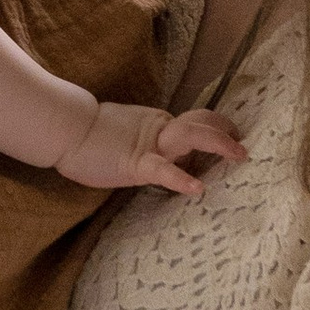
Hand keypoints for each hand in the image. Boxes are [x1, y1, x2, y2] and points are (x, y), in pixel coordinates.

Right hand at [56, 96, 245, 195]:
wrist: (64, 128)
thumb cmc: (88, 137)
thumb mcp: (125, 135)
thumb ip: (145, 140)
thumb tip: (162, 153)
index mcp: (158, 125)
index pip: (196, 120)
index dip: (218, 125)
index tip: (235, 134)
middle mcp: (159, 130)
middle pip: (200, 123)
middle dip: (226, 133)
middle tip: (245, 147)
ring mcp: (149, 145)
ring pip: (191, 136)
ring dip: (219, 144)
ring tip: (240, 156)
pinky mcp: (136, 163)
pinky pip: (163, 171)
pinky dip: (181, 179)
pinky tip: (197, 189)